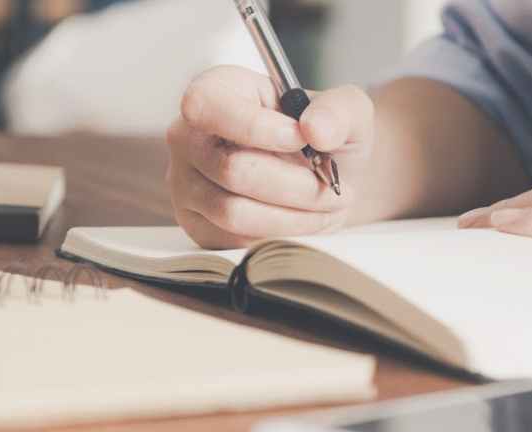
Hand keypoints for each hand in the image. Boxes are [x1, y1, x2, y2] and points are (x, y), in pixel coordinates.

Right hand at [166, 65, 373, 248]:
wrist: (324, 176)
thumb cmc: (324, 137)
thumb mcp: (346, 110)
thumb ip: (338, 109)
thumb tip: (315, 129)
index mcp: (216, 91)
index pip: (206, 107)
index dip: (255, 127)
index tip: (302, 139)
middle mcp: (188, 136)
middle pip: (231, 170)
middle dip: (295, 184)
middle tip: (332, 187)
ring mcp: (186, 183)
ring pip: (234, 212)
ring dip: (292, 216)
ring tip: (326, 206)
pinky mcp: (198, 225)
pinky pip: (235, 240)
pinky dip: (279, 236)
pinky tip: (303, 221)